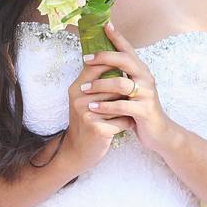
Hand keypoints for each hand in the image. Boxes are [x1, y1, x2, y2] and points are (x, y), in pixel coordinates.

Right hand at [63, 57, 135, 172]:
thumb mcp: (86, 98)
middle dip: (125, 95)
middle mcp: (79, 99)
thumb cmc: (89, 120)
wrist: (78, 151)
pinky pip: (124, 121)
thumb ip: (97, 79)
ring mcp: (87, 114)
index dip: (114, 60)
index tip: (129, 61)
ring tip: (125, 114)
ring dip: (128, 109)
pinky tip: (124, 127)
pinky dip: (128, 124)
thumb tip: (116, 55)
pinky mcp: (97, 129)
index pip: (97, 65)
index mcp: (77, 87)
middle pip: (116, 85)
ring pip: (122, 103)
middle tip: (129, 100)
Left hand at [79, 21, 173, 154]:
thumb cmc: (140, 109)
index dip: (118, 37)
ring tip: (83, 89)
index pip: (129, 50)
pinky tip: (92, 107)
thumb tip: (100, 62)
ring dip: (99, 85)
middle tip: (86, 59)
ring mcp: (147, 94)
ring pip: (121, 84)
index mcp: (142, 71)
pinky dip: (105, 107)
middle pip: (126, 60)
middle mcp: (146, 79)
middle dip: (104, 57)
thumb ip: (121, 76)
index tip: (105, 25)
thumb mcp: (132, 90)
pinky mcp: (144, 111)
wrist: (159, 132)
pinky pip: (121, 106)